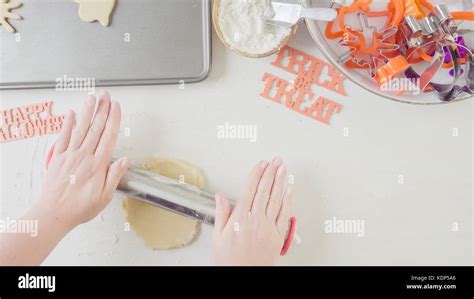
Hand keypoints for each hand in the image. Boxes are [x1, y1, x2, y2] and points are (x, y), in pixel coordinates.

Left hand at [35, 91, 130, 229]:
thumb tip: (126, 161)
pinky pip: (63, 137)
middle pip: (96, 128)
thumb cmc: (79, 208)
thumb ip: (114, 176)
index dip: (114, 119)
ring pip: (81, 129)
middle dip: (102, 109)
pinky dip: (67, 124)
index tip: (117, 107)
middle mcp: (84, 156)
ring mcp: (70, 155)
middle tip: (106, 95)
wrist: (54, 214)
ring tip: (92, 98)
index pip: (109, 137)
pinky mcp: (58, 158)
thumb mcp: (105, 197)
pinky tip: (71, 113)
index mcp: (97, 165)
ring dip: (87, 112)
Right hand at [213, 158, 293, 265]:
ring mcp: (268, 227)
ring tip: (283, 169)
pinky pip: (284, 214)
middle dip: (271, 173)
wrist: (244, 276)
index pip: (249, 189)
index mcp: (240, 218)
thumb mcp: (218, 237)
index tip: (261, 164)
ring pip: (276, 199)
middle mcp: (256, 220)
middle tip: (276, 161)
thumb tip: (220, 197)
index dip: (256, 174)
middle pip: (264, 191)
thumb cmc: (230, 260)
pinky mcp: (278, 235)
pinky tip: (289, 190)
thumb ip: (221, 214)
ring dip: (280, 182)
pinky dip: (288, 201)